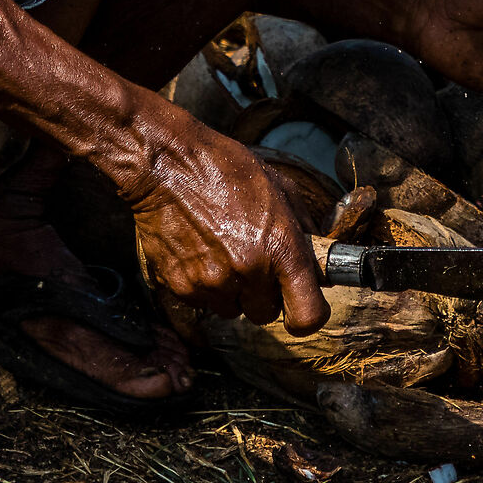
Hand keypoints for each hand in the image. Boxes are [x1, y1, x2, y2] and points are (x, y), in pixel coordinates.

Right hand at [118, 101, 329, 332]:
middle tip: (253, 263)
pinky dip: (202, 284)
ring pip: (232, 309)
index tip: (301, 308)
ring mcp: (212, 282)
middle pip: (267, 314)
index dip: (307, 317)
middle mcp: (249, 271)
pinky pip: (202, 301)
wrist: (166, 164)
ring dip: (231, 291)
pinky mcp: (181, 287)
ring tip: (221, 251)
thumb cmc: (224, 168)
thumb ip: (303, 227)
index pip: (307, 316)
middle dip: (263, 294)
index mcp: (281, 247)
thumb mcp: (279, 186)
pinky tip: (198, 251)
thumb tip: (316, 256)